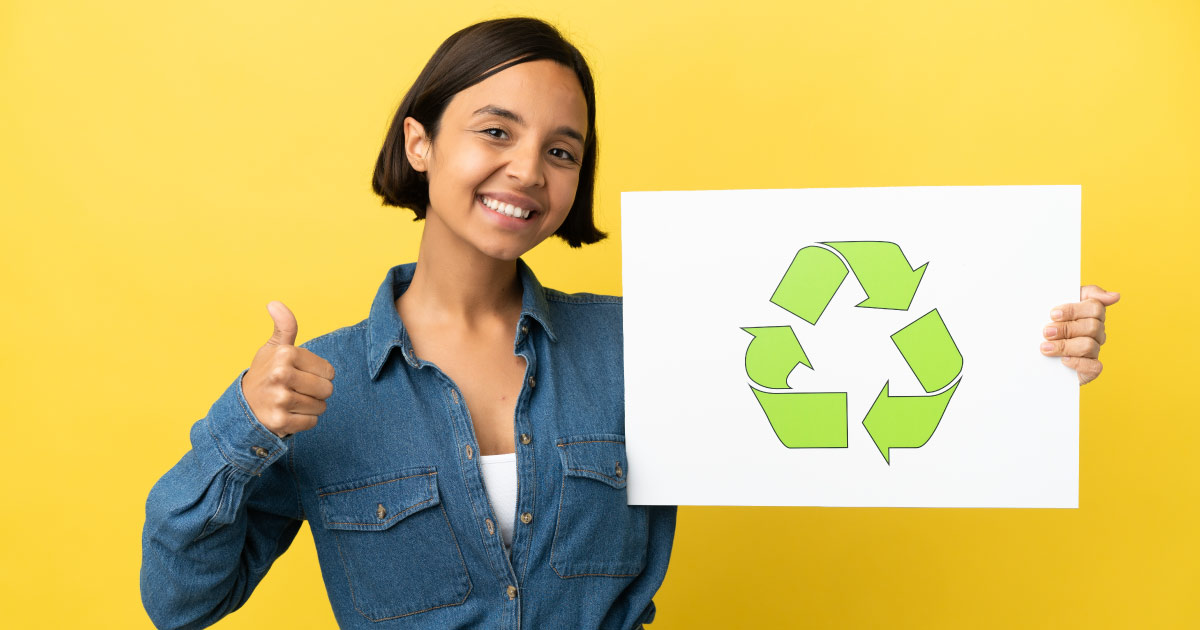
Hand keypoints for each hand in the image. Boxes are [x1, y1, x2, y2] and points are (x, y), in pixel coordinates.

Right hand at [242, 301, 335, 436]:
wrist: (243, 404)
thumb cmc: (266, 373)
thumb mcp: (274, 347)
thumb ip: (285, 326)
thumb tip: (274, 303)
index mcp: (285, 354)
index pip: (329, 371)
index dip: (319, 375)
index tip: (302, 374)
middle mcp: (282, 375)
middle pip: (328, 389)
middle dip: (318, 392)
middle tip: (298, 390)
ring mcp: (280, 399)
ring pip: (321, 407)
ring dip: (311, 407)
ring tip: (293, 401)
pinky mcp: (280, 421)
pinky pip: (311, 422)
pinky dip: (304, 421)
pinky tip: (289, 414)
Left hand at [1040, 285, 1119, 384]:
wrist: (1034, 357)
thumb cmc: (1050, 325)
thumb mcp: (1059, 305)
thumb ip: (1084, 293)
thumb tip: (1115, 296)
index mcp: (1091, 314)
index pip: (1095, 307)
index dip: (1073, 310)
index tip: (1053, 314)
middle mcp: (1097, 332)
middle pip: (1092, 326)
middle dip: (1066, 329)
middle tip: (1046, 332)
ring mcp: (1095, 350)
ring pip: (1089, 345)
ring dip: (1064, 346)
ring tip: (1045, 348)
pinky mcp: (1091, 369)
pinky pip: (1094, 366)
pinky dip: (1077, 363)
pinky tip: (1062, 361)